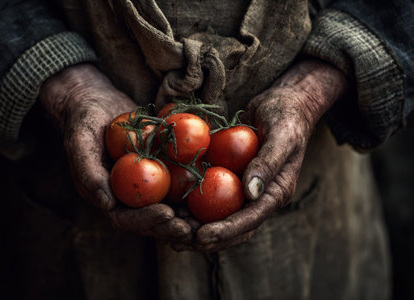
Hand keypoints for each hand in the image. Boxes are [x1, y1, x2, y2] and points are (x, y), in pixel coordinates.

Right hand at [39, 63, 190, 240]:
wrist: (97, 103)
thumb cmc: (83, 121)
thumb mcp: (80, 142)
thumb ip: (88, 172)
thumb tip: (106, 203)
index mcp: (108, 196)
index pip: (127, 218)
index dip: (147, 221)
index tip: (168, 215)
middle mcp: (128, 195)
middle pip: (152, 218)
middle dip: (172, 225)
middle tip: (194, 226)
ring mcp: (146, 184)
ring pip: (169, 205)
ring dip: (187, 215)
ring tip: (207, 218)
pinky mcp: (160, 169)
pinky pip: (178, 181)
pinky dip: (194, 188)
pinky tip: (213, 186)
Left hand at [172, 59, 348, 251]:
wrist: (284, 104)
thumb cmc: (287, 118)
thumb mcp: (282, 137)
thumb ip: (268, 164)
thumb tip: (251, 193)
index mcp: (275, 193)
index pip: (250, 220)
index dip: (226, 232)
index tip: (201, 237)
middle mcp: (258, 197)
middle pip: (231, 227)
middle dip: (206, 238)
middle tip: (178, 242)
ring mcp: (243, 189)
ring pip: (217, 215)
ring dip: (194, 224)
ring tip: (168, 228)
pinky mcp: (230, 177)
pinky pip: (210, 194)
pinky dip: (191, 201)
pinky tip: (170, 204)